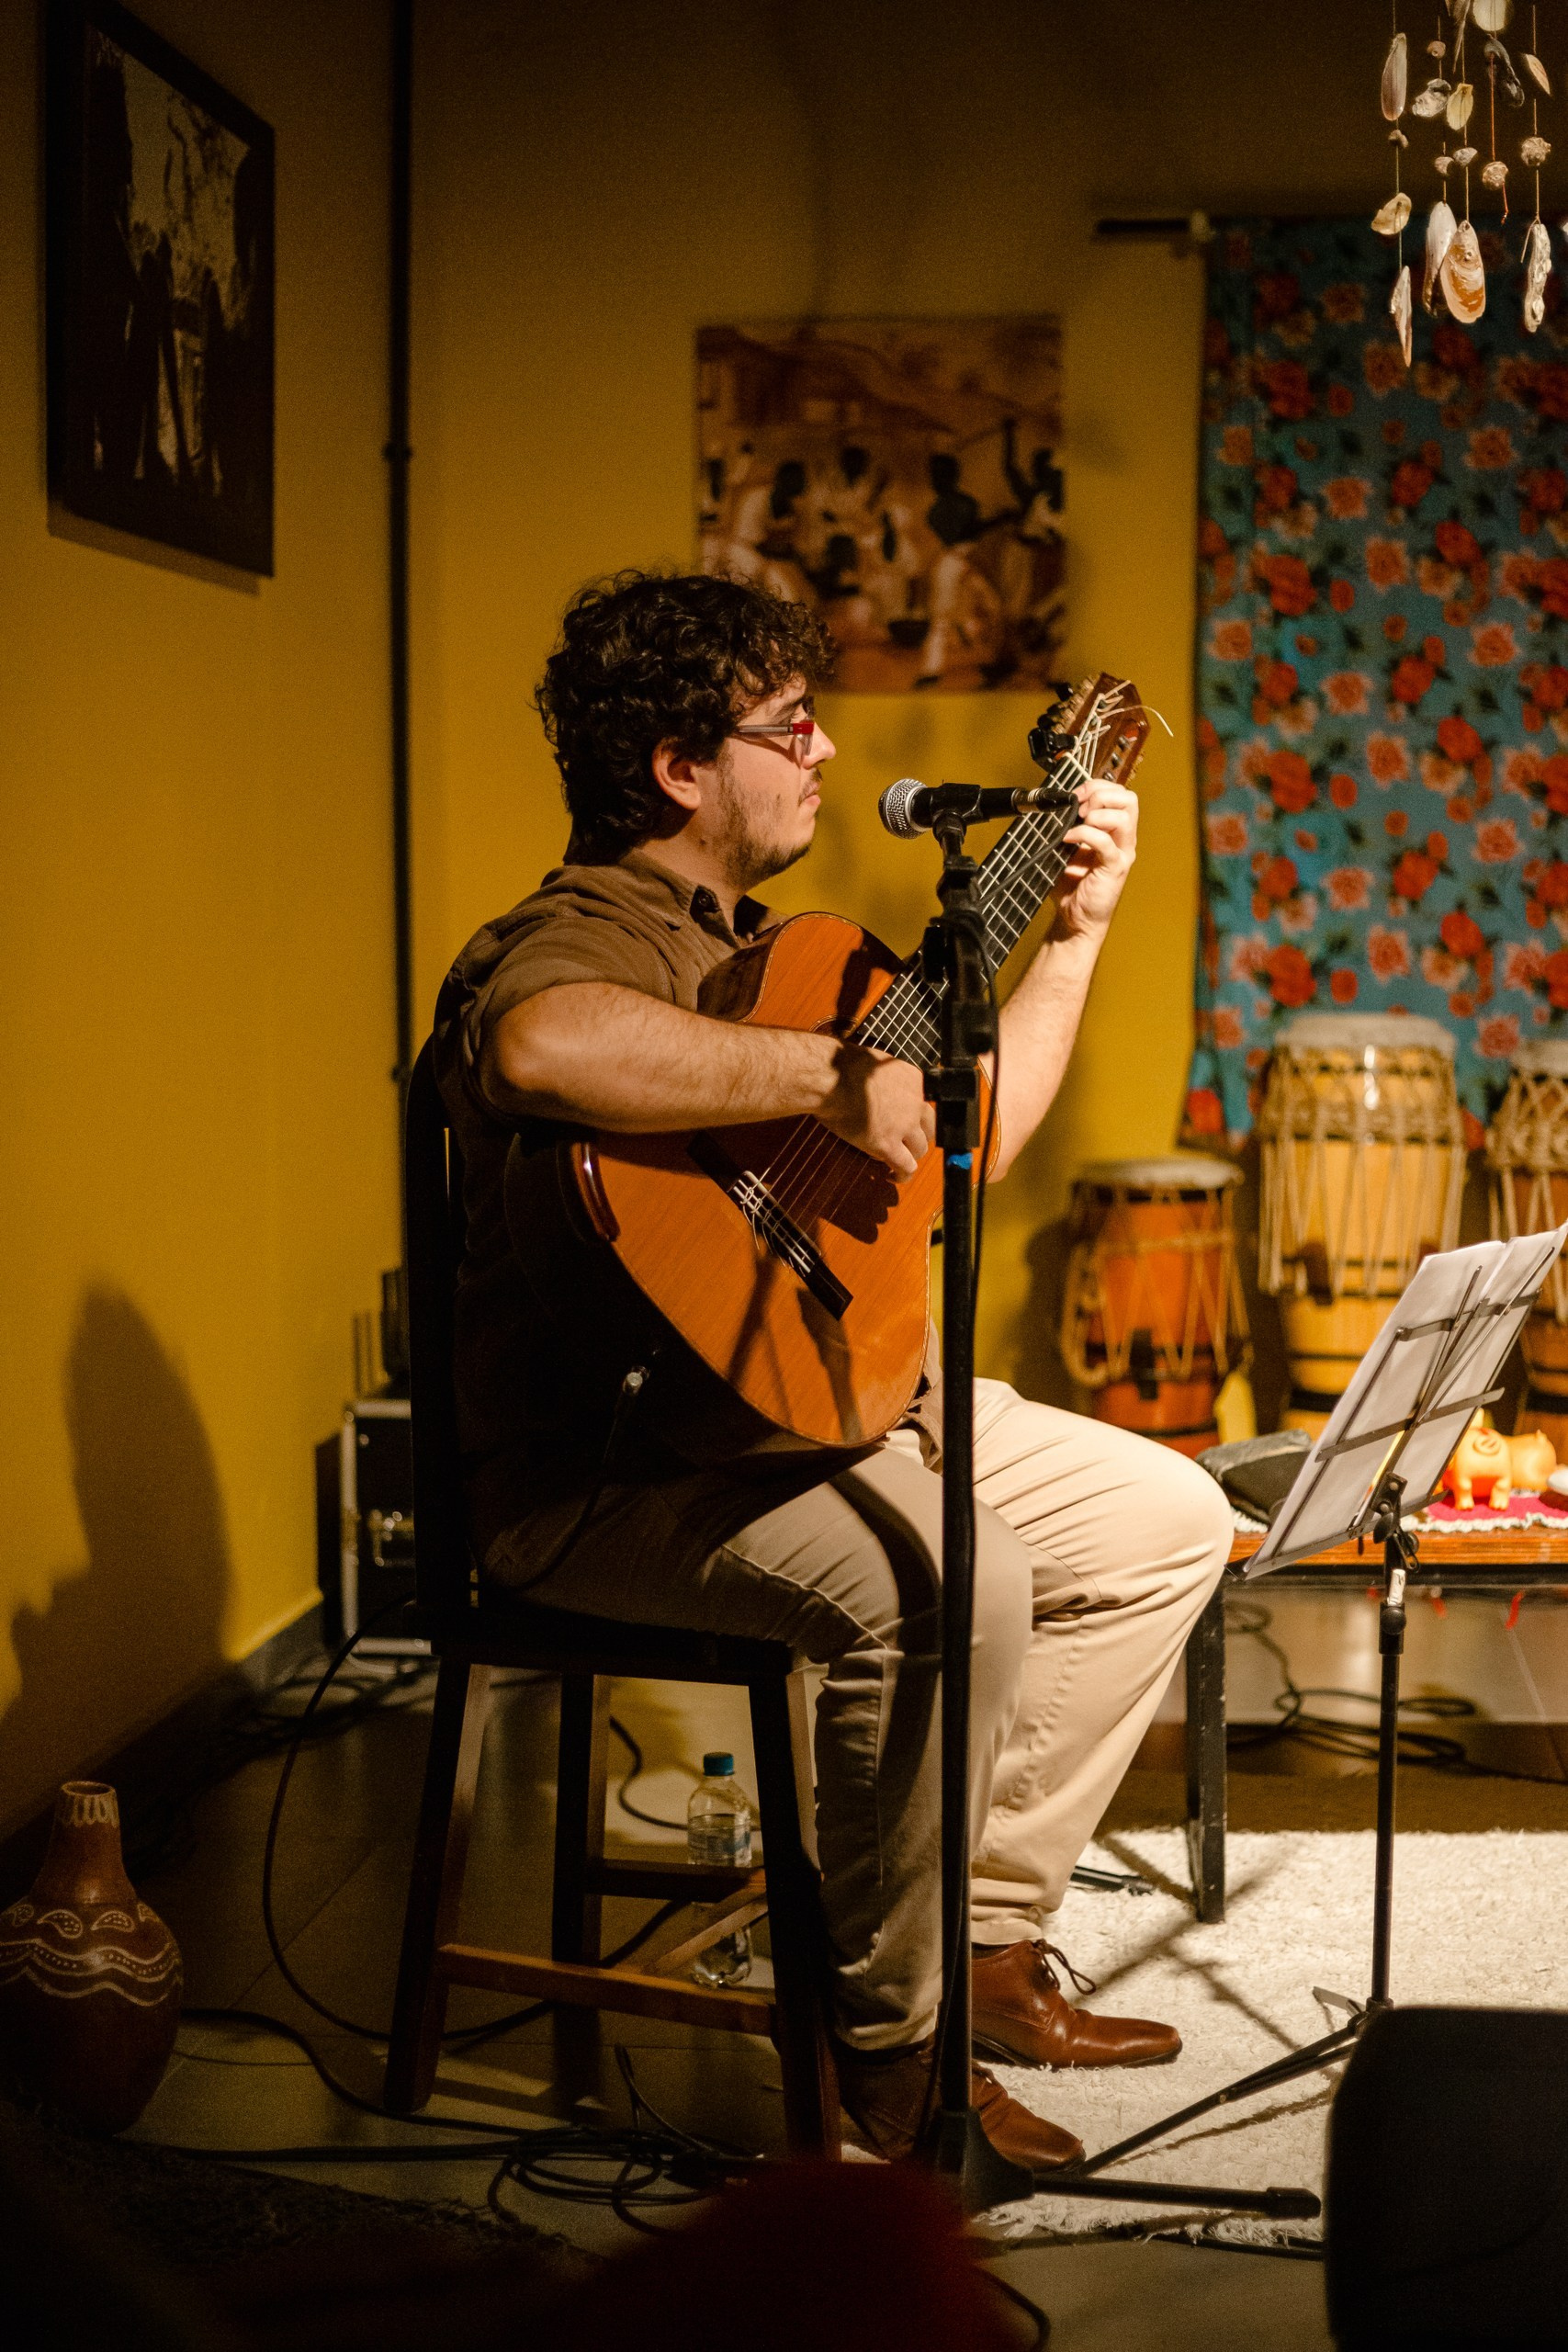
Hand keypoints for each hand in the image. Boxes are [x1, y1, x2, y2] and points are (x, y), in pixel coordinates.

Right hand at [819, 1044, 933, 1176]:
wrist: (831, 1078)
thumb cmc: (842, 1067)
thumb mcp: (878, 1065)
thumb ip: (889, 1081)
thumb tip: (882, 1091)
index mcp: (915, 1081)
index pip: (924, 1105)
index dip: (915, 1118)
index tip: (905, 1125)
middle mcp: (916, 1103)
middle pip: (929, 1129)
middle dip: (917, 1139)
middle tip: (904, 1144)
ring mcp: (905, 1125)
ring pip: (919, 1150)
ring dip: (909, 1156)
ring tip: (894, 1160)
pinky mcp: (889, 1145)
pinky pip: (905, 1167)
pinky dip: (901, 1175)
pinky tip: (892, 1176)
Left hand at [1052, 780, 1137, 942]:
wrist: (1074, 919)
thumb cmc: (1072, 885)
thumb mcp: (1067, 848)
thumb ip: (1067, 826)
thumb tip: (1054, 807)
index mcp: (1115, 830)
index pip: (1119, 793)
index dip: (1096, 786)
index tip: (1074, 796)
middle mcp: (1123, 839)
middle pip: (1129, 798)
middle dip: (1101, 795)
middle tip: (1079, 809)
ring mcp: (1121, 853)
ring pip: (1124, 816)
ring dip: (1097, 813)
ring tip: (1078, 823)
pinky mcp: (1114, 868)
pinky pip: (1106, 842)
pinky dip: (1084, 835)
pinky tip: (1068, 839)